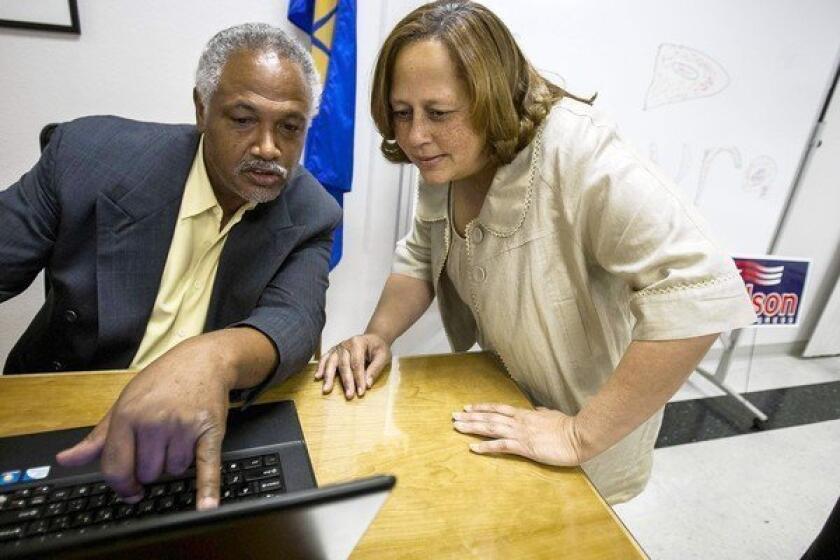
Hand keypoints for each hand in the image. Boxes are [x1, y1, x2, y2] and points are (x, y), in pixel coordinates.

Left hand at [56, 337, 233, 509]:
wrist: (204, 360)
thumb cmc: (163, 381)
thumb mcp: (126, 402)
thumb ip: (98, 437)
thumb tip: (66, 460)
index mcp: (128, 415)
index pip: (116, 468)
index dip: (121, 485)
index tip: (129, 490)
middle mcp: (154, 422)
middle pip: (148, 473)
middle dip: (154, 468)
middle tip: (160, 446)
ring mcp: (183, 427)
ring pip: (174, 470)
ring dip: (177, 463)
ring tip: (180, 437)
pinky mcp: (209, 431)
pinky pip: (206, 466)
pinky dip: (207, 488)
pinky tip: (206, 506)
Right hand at [315, 334, 390, 398]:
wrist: (373, 339)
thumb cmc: (378, 348)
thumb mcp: (383, 356)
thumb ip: (375, 369)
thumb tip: (367, 384)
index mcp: (358, 342)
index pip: (357, 363)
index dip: (359, 378)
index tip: (361, 392)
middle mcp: (345, 344)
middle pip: (344, 364)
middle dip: (346, 381)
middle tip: (349, 395)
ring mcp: (338, 347)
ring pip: (331, 362)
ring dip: (329, 376)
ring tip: (326, 389)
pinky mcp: (333, 352)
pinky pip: (325, 359)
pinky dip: (321, 367)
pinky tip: (318, 377)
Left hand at [452, 403, 585, 465]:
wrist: (579, 435)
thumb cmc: (568, 427)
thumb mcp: (552, 416)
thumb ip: (542, 413)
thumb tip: (537, 410)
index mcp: (525, 414)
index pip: (498, 408)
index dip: (482, 408)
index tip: (468, 407)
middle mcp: (519, 422)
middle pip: (489, 417)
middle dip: (470, 417)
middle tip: (454, 416)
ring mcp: (520, 433)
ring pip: (491, 428)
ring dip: (472, 427)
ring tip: (457, 427)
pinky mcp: (524, 447)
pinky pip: (501, 446)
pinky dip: (485, 446)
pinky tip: (473, 447)